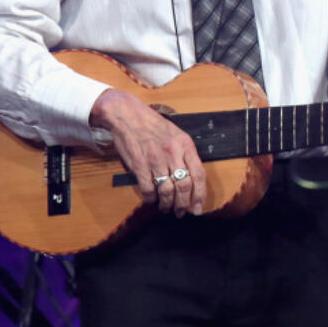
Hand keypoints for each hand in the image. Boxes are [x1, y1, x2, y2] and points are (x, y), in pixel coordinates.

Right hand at [89, 88, 205, 217]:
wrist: (128, 114)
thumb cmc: (153, 126)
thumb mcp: (176, 135)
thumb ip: (185, 155)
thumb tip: (193, 181)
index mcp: (185, 144)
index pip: (199, 174)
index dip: (200, 195)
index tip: (198, 208)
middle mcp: (172, 151)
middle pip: (184, 186)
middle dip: (183, 204)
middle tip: (180, 212)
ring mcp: (155, 158)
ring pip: (167, 190)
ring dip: (167, 204)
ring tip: (166, 208)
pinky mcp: (139, 163)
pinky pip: (148, 188)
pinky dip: (151, 198)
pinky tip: (151, 199)